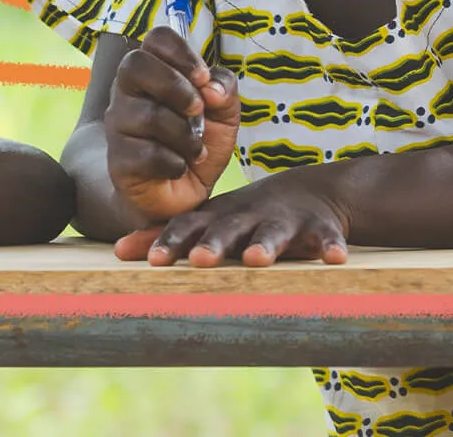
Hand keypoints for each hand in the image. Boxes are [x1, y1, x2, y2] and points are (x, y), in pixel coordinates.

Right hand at [104, 24, 239, 220]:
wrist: (180, 195)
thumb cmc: (197, 143)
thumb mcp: (224, 114)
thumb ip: (224, 89)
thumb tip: (211, 88)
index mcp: (154, 72)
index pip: (155, 38)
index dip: (180, 52)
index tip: (201, 77)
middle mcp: (128, 92)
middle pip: (135, 64)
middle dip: (175, 86)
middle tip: (198, 110)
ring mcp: (118, 125)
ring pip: (147, 115)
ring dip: (184, 135)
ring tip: (196, 150)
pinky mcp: (119, 160)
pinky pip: (146, 154)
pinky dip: (174, 163)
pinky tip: (179, 167)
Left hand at [115, 171, 349, 267]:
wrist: (309, 191)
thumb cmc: (246, 214)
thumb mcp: (208, 220)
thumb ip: (166, 235)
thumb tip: (117, 252)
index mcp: (218, 216)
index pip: (189, 226)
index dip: (170, 241)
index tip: (151, 261)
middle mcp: (247, 215)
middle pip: (227, 229)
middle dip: (213, 244)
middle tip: (199, 261)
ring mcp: (284, 219)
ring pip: (274, 232)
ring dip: (264, 245)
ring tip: (256, 260)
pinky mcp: (319, 227)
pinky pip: (327, 237)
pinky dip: (331, 246)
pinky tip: (336, 259)